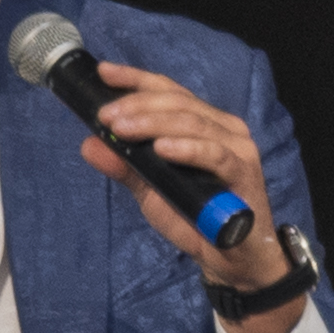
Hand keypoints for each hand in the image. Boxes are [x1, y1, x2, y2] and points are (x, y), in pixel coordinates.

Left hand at [75, 61, 281, 275]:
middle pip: (177, 102)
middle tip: (107, 116)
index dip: (136, 79)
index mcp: (202, 124)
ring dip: (153, 123)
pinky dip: (186, 148)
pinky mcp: (244, 172)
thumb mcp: (151, 190)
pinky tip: (161, 149)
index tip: (104, 73)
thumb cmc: (195, 218)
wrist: (229, 259)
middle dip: (137, 105)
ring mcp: (237, 147)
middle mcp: (222, 128)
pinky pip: (214, 154)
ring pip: (193, 122)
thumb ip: (125, 166)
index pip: (169, 91)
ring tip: (123, 129)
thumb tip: (89, 143)